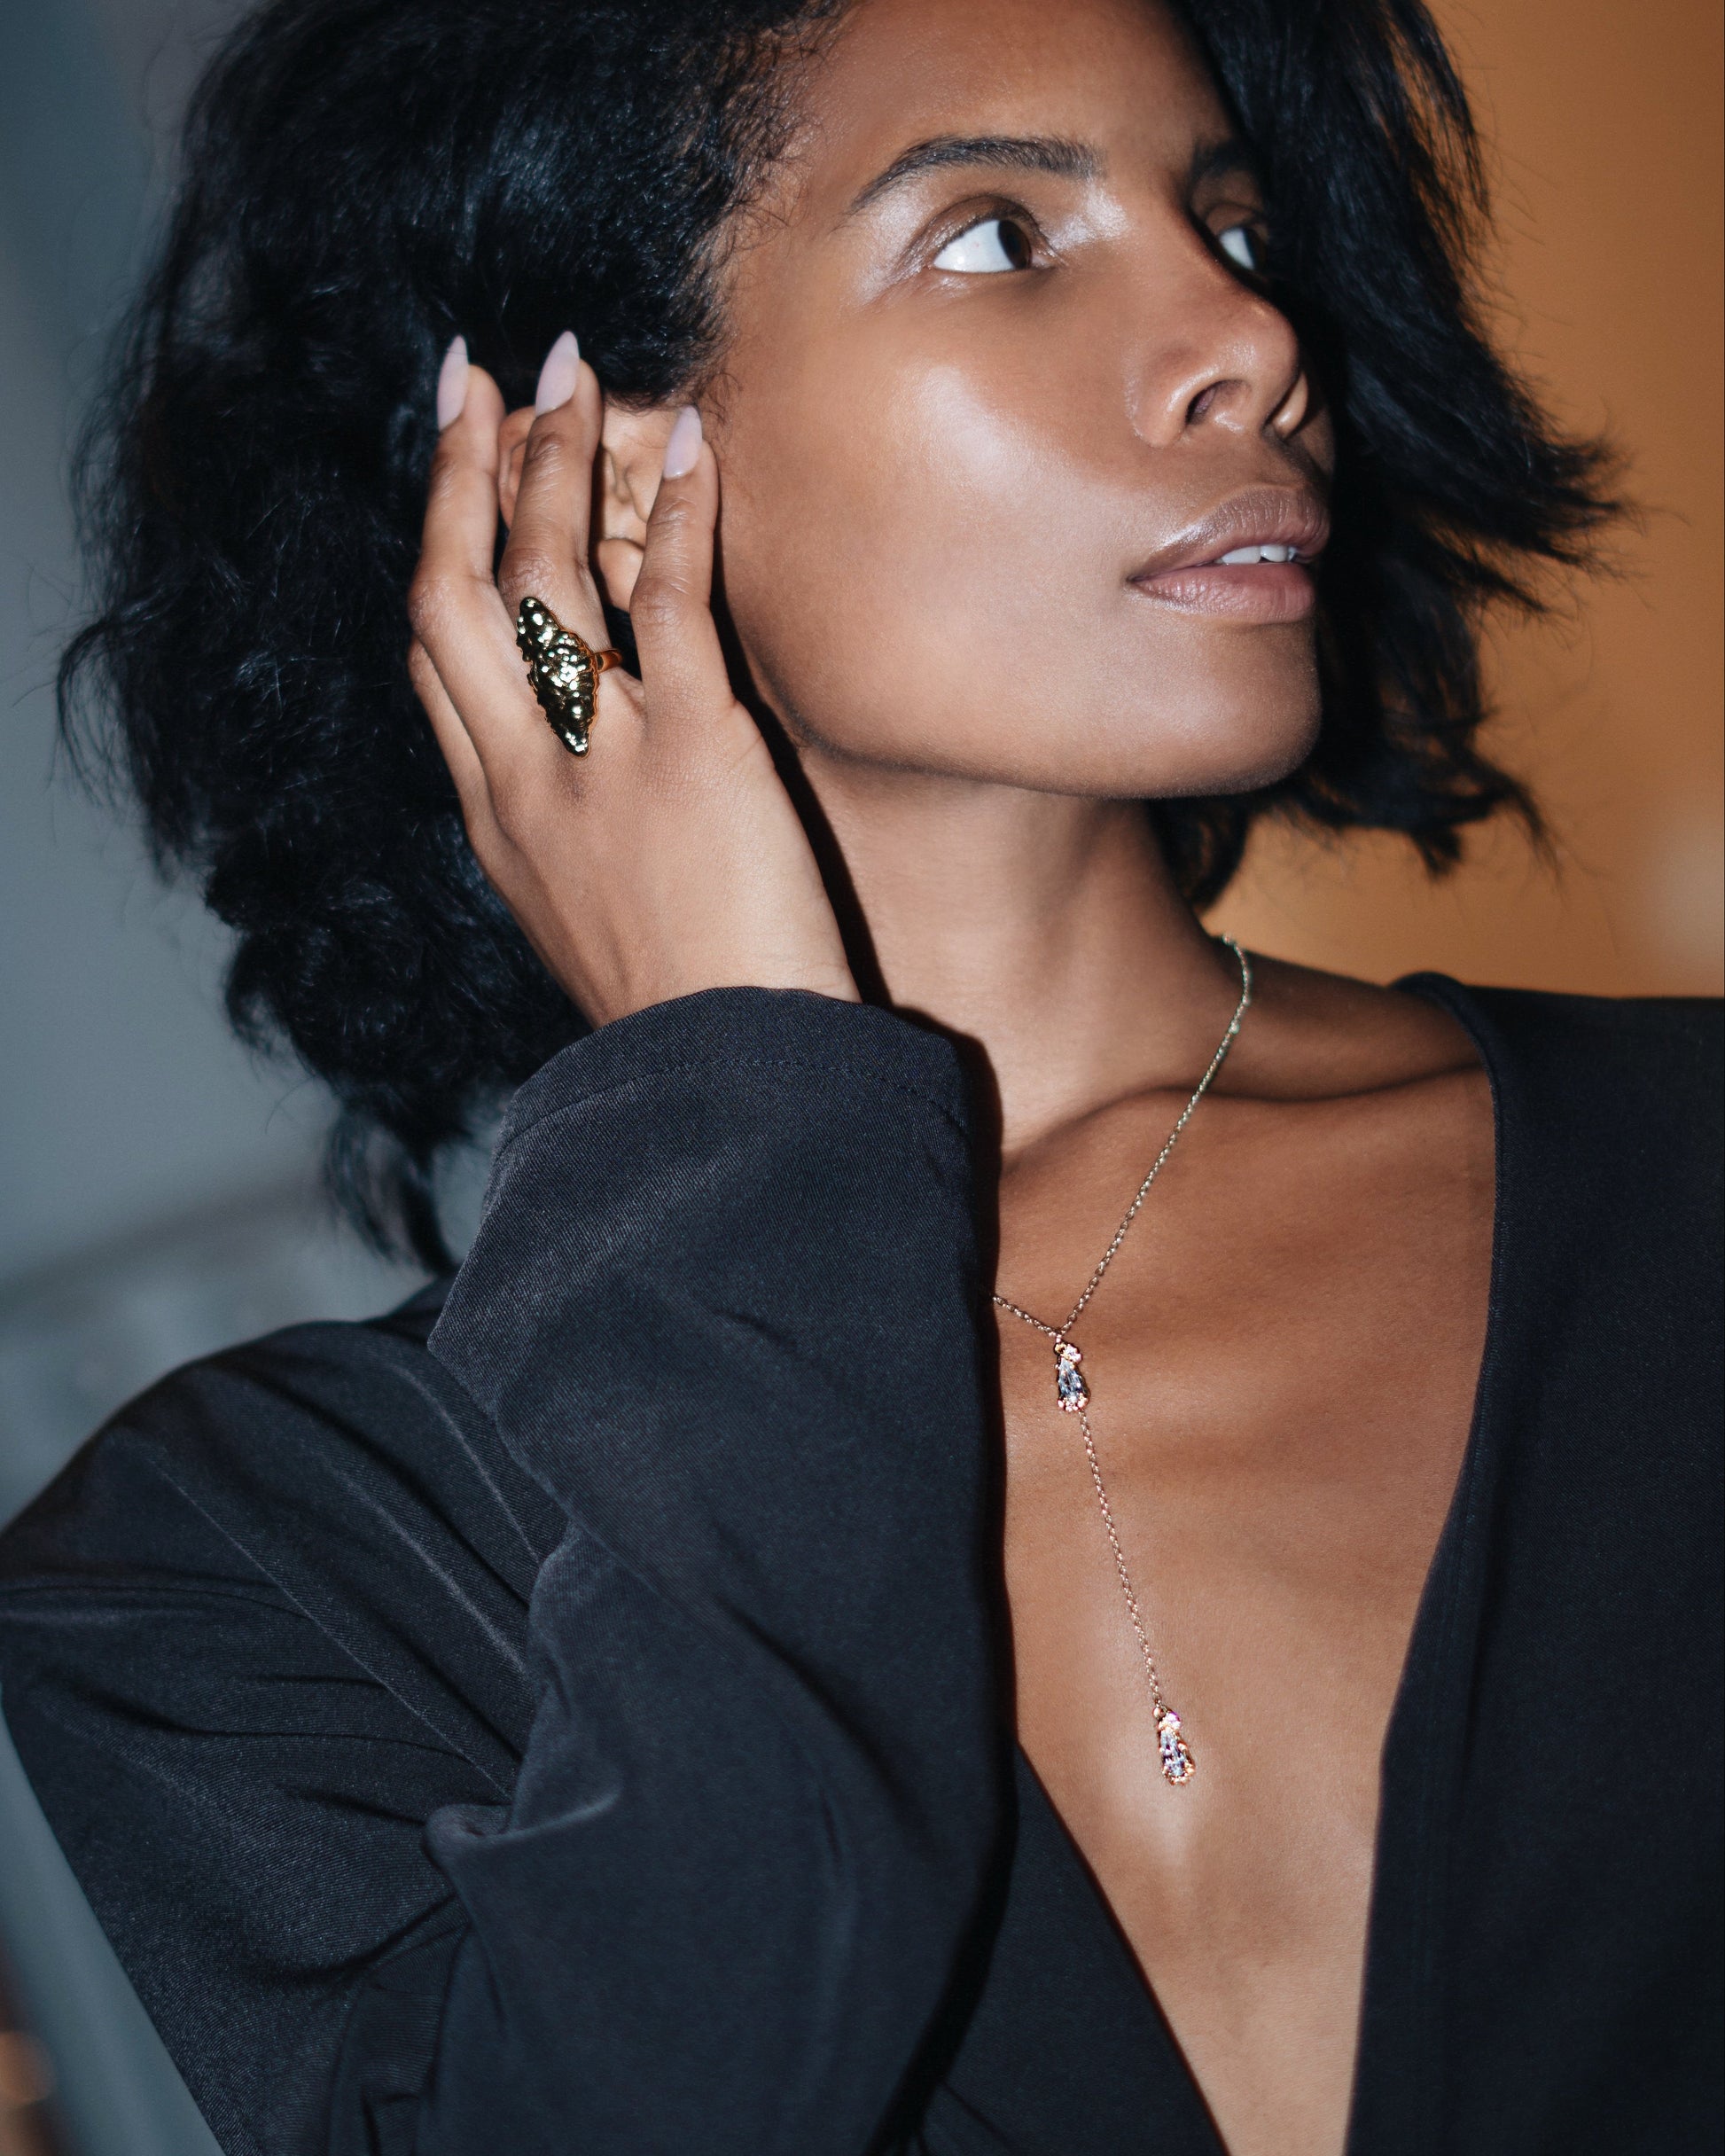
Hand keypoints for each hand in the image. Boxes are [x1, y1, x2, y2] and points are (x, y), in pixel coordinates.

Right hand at [407, 337, 857, 1026]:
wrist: (724, 1084)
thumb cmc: (678, 1024)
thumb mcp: (584, 931)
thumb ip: (566, 848)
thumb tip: (585, 807)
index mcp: (498, 820)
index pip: (436, 660)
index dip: (437, 555)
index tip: (451, 484)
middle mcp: (528, 776)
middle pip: (458, 593)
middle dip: (460, 474)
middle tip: (476, 377)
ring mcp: (604, 759)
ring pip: (548, 578)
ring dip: (556, 464)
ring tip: (574, 375)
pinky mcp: (698, 752)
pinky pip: (675, 605)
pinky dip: (680, 514)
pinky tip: (689, 439)